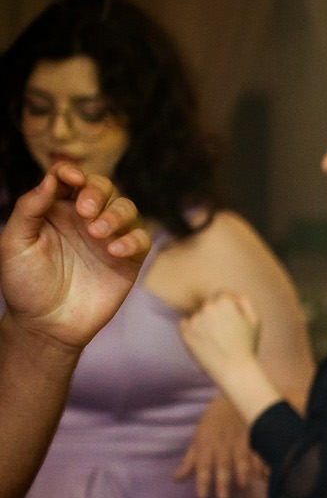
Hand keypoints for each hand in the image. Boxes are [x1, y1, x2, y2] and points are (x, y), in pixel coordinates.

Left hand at [0, 163, 149, 352]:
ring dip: (116, 214)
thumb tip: (50, 179)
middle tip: (86, 211)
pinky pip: (141, 239)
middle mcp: (84, 220)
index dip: (71, 172)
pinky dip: (132, 239)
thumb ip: (29, 209)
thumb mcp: (15, 243)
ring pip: (126, 208)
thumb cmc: (25, 284)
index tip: (71, 178)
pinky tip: (114, 251)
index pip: (68, 180)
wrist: (46, 324)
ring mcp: (108, 239)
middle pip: (103, 187)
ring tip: (98, 234)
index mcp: (55, 211)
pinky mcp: (128, 260)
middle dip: (97, 192)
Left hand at [175, 394, 262, 497]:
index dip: (202, 481)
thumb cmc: (213, 420)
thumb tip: (176, 479)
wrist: (233, 396)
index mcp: (206, 444)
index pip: (202, 466)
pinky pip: (256, 450)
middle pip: (221, 465)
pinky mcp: (253, 435)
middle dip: (222, 482)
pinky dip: (258, 461)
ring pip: (239, 458)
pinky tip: (260, 473)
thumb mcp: (198, 438)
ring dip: (241, 472)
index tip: (202, 496)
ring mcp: (238, 439)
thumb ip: (190, 461)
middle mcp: (221, 443)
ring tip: (242, 486)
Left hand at [178, 292, 261, 383]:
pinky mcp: (184, 331)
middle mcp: (207, 307)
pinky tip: (204, 342)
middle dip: (214, 315)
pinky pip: (185, 324)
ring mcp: (194, 319)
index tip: (230, 321)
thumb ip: (244, 302)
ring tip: (215, 340)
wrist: (233, 369)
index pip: (221, 295)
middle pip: (208, 304)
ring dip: (203, 322)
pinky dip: (192, 330)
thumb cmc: (246, 346)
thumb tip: (234, 295)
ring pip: (197, 315)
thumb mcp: (254, 320)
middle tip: (223, 332)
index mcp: (224, 302)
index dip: (227, 308)